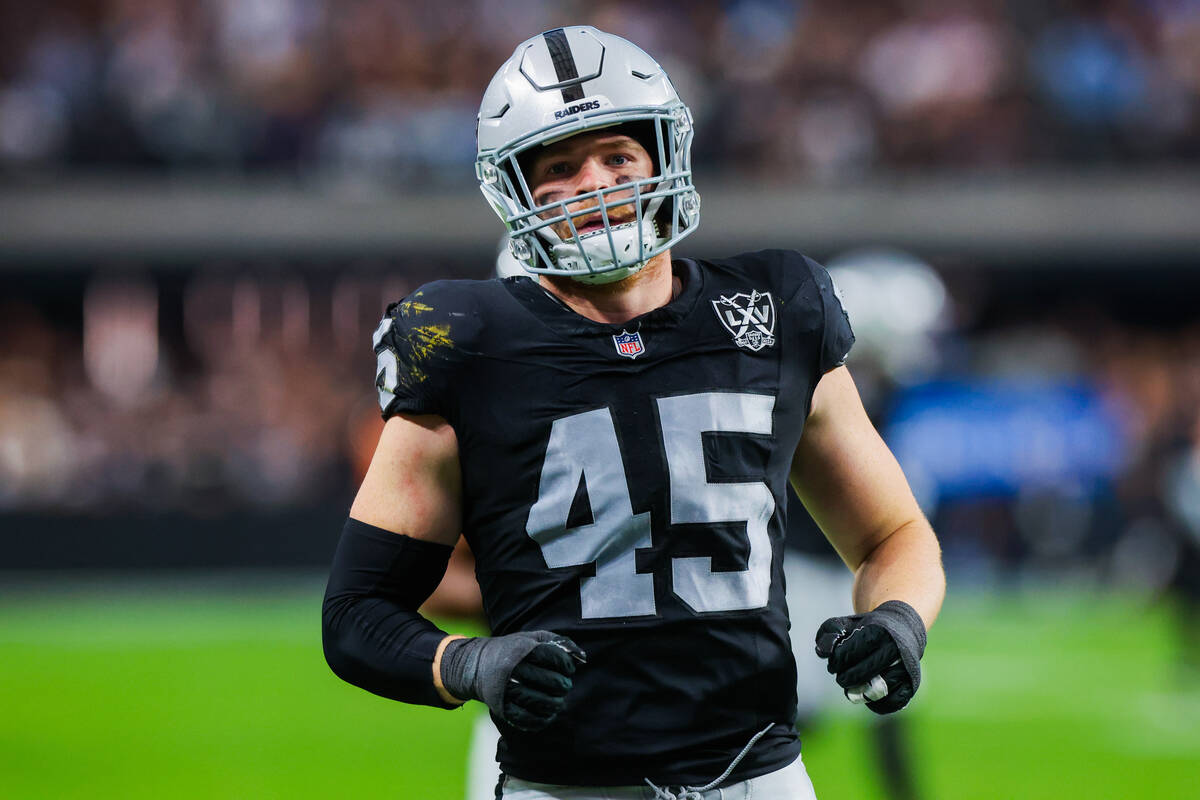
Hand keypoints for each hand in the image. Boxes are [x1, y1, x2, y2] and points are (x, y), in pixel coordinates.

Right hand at [439, 631, 585, 730]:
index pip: (552, 657)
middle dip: (561, 685)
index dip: (565, 665)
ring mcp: (506, 689)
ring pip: (537, 701)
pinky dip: (539, 720)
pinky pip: (523, 718)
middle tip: (564, 686)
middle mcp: (513, 669)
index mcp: (522, 650)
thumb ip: (558, 644)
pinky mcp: (501, 706)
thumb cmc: (512, 651)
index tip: (569, 669)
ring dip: (553, 704)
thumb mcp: (532, 639)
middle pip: (547, 680)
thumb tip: (583, 658)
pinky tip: (547, 717)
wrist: (475, 664)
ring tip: (558, 703)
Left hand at [814, 600, 925, 713]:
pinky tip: (868, 696)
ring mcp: (905, 668)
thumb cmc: (868, 629)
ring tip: (853, 687)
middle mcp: (895, 650)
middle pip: (863, 673)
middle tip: (841, 677)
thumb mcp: (846, 624)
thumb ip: (829, 634)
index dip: (836, 661)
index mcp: (878, 632)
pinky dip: (878, 704)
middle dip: (846, 678)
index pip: (850, 653)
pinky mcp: (911, 684)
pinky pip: (893, 702)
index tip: (834, 662)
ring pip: (879, 690)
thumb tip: (822, 652)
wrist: (902, 628)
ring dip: (861, 692)